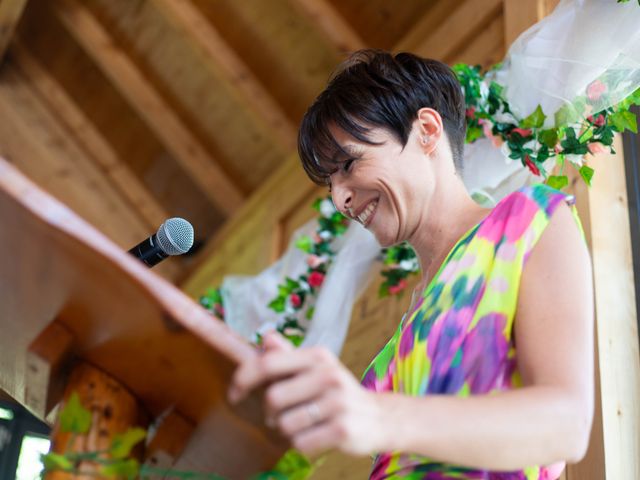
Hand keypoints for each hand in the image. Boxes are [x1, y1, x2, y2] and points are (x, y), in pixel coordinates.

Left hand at [228, 331, 383, 456]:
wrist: (379, 417)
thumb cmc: (337, 392)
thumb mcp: (316, 369)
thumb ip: (288, 356)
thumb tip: (267, 337)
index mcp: (318, 356)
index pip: (268, 363)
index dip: (243, 378)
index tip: (234, 393)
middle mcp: (329, 375)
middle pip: (273, 398)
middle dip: (270, 413)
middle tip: (280, 417)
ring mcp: (337, 402)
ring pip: (285, 424)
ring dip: (287, 431)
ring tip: (305, 425)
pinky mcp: (342, 429)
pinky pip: (300, 443)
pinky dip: (302, 444)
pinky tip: (317, 436)